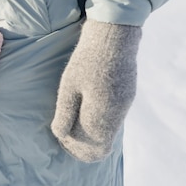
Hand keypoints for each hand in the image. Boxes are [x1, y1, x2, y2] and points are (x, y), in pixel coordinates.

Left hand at [51, 19, 141, 161]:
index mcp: (102, 114)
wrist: (113, 36)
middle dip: (83, 143)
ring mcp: (124, 105)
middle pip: (102, 142)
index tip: (61, 140)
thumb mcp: (68, 86)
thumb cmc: (86, 60)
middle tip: (64, 135)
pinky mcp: (127, 95)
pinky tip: (85, 112)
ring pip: (108, 131)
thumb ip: (64, 112)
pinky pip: (113, 118)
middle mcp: (117, 114)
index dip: (76, 148)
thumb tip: (59, 134)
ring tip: (70, 123)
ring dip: (90, 132)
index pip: (93, 146)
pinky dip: (99, 121)